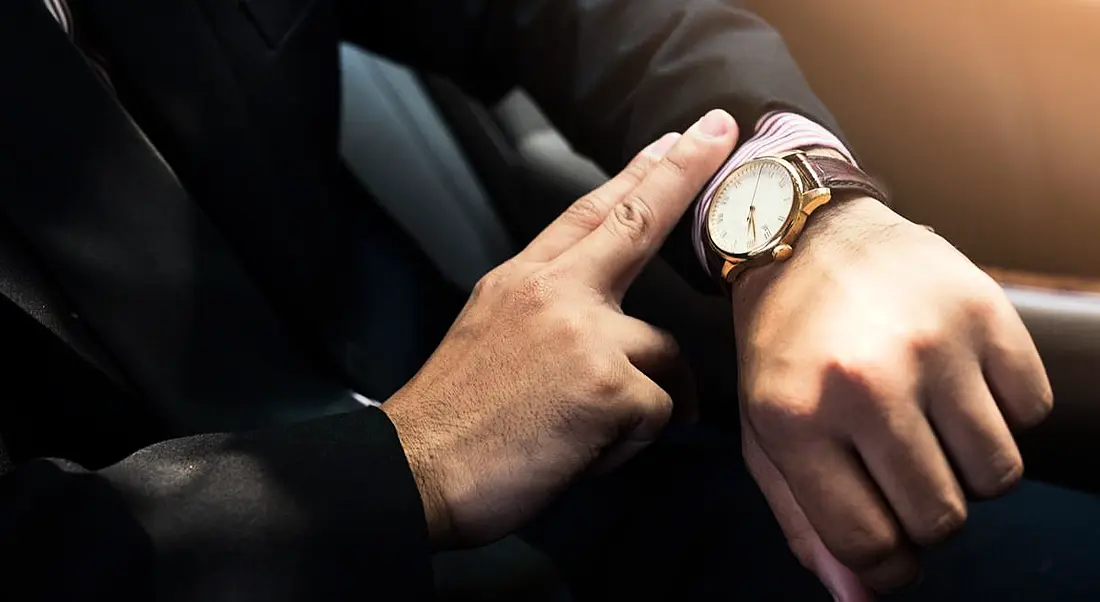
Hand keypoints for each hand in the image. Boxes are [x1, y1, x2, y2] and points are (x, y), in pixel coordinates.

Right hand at [382, 110, 739, 549]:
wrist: (416, 470)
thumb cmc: (454, 418)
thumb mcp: (489, 333)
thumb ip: (546, 310)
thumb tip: (600, 319)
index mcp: (522, 281)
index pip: (587, 213)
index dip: (635, 173)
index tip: (671, 141)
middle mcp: (554, 293)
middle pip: (635, 220)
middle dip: (682, 171)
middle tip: (718, 129)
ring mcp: (585, 334)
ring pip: (663, 353)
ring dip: (641, 399)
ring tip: (583, 433)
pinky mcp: (610, 385)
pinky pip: (660, 410)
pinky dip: (630, 441)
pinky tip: (582, 450)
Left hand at [734, 197, 1052, 598]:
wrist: (808, 237)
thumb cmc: (784, 347)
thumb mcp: (766, 433)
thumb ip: (808, 523)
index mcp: (796, 417)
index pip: (870, 546)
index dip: (886, 565)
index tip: (888, 545)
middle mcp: (865, 383)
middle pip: (943, 519)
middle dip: (928, 515)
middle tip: (904, 472)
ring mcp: (932, 345)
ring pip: (999, 475)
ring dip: (969, 468)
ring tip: (930, 425)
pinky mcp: (986, 313)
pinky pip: (1030, 413)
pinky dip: (1001, 414)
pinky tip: (955, 382)